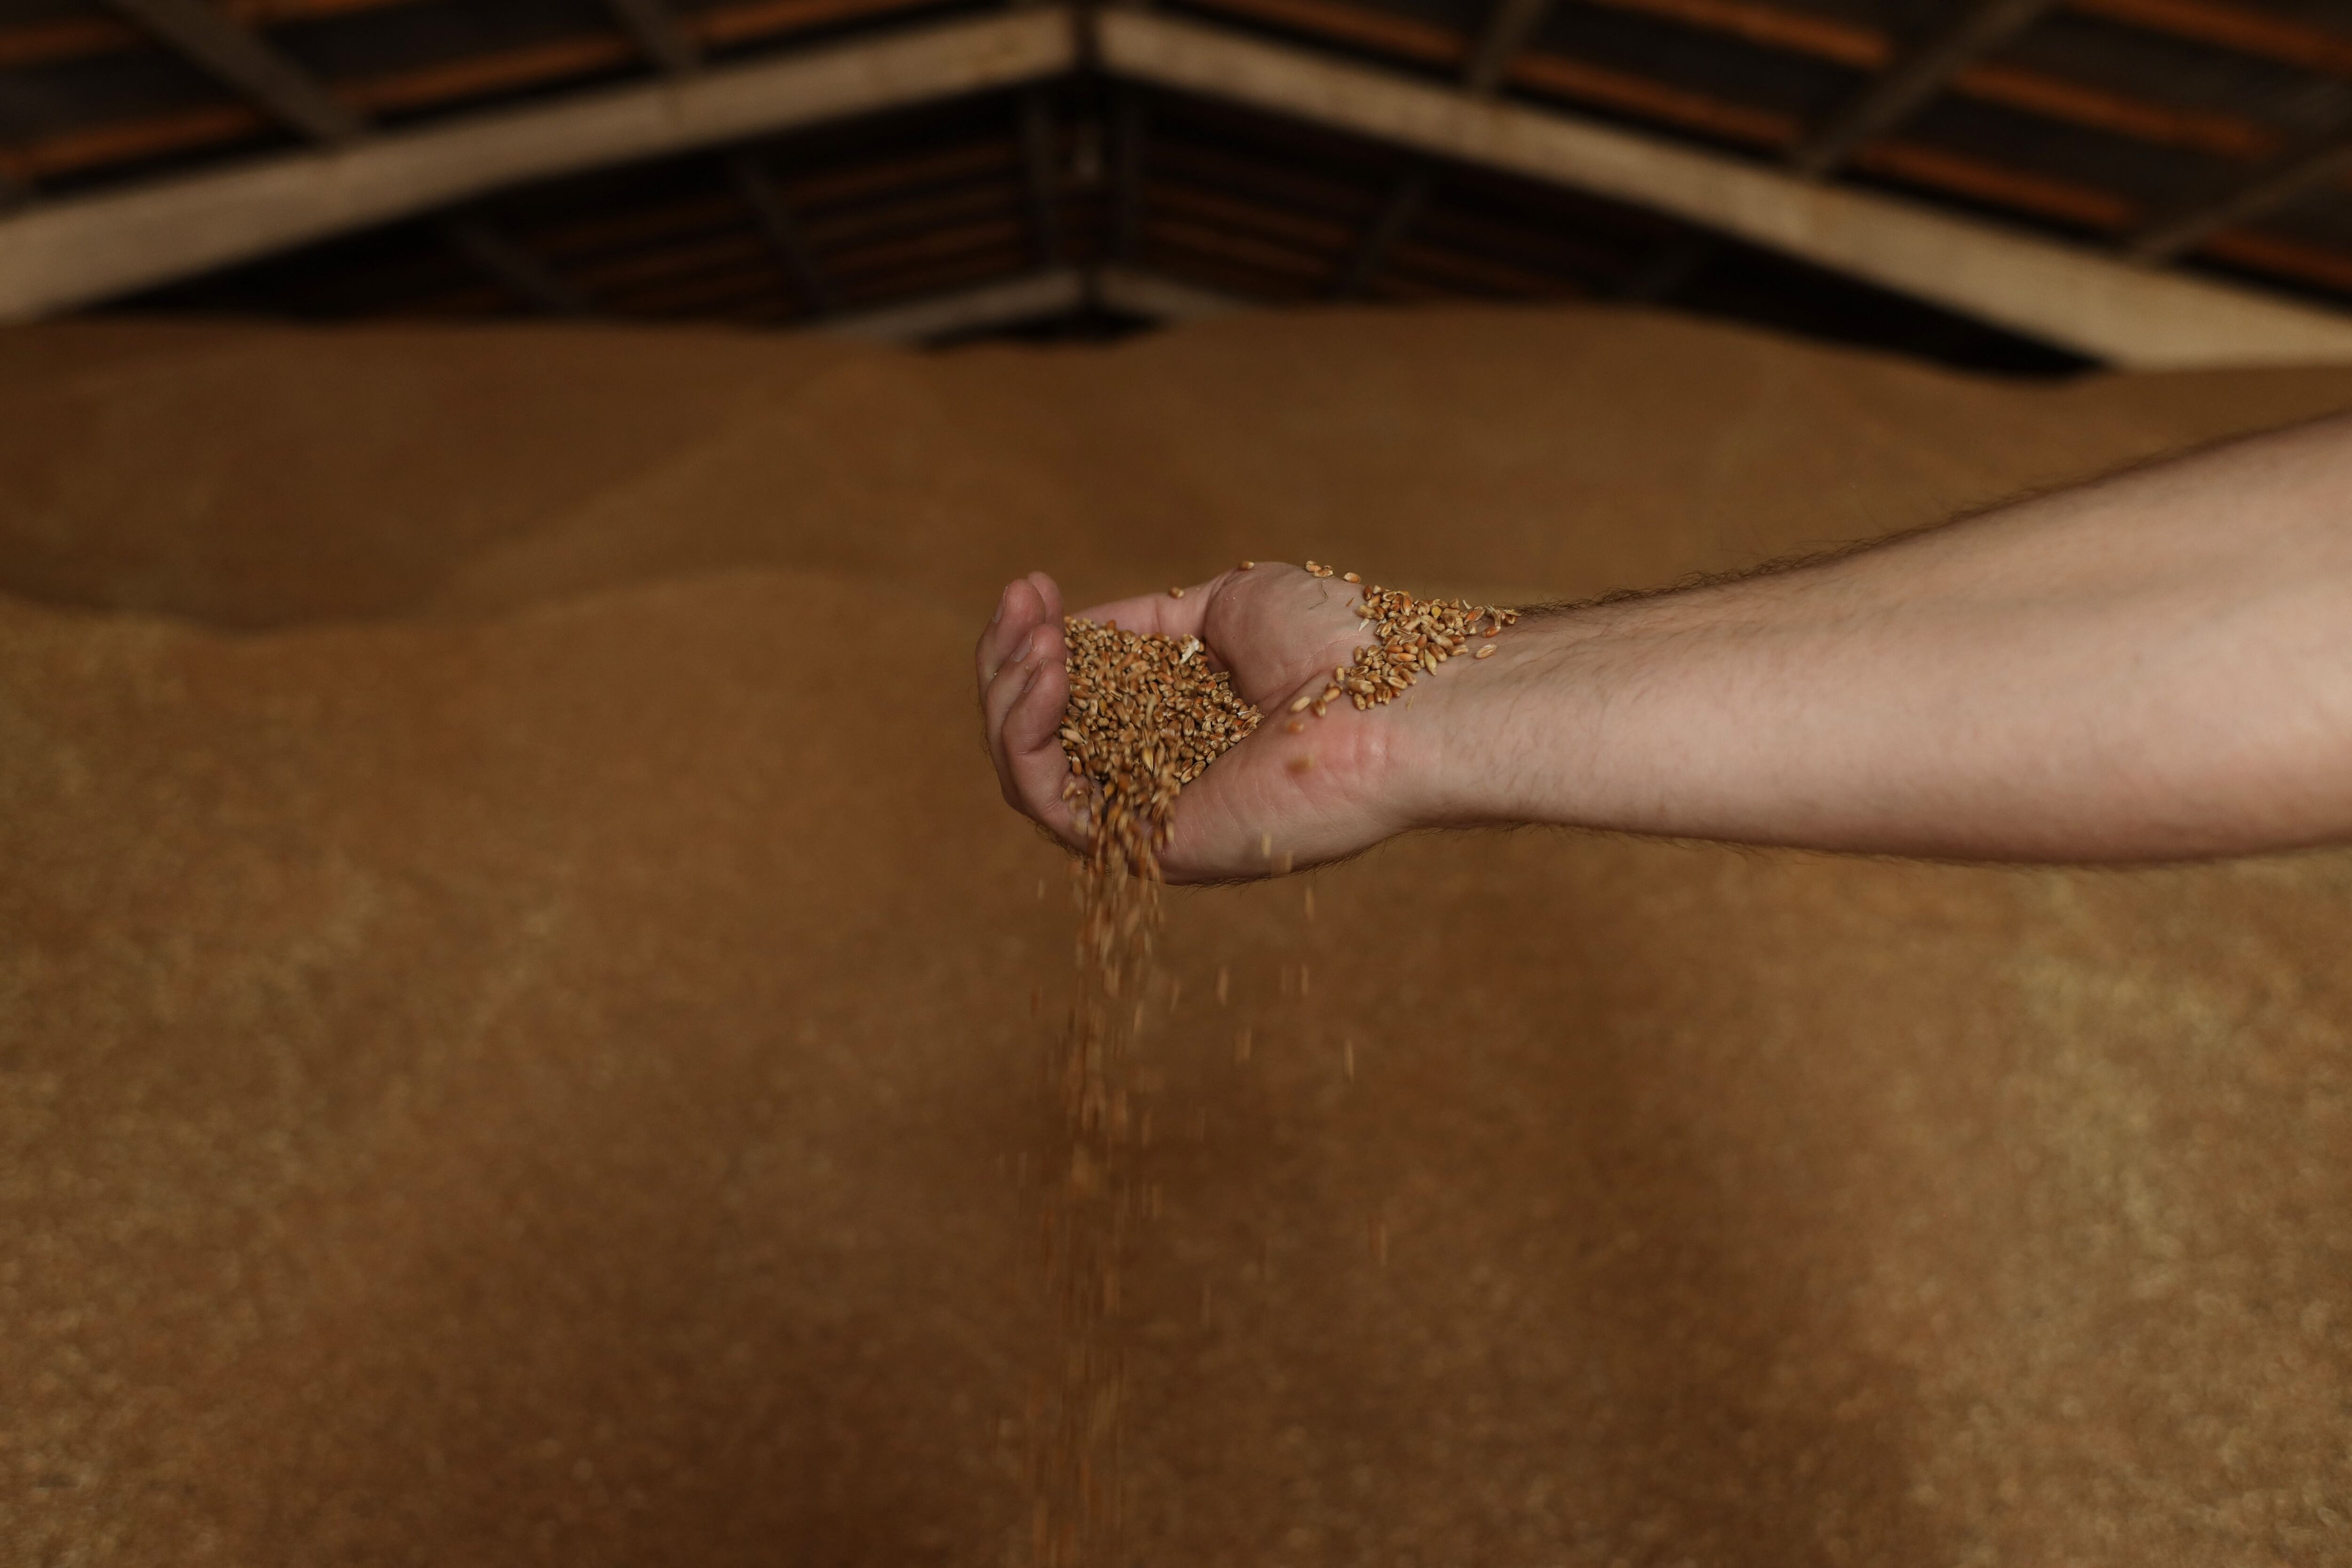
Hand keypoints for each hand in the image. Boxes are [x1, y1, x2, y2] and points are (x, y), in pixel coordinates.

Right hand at [976, 564, 1454, 880]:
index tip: (1032, 588)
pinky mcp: (1150, 850)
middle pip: (1036, 738)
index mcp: (1175, 729)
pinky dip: (1027, 738)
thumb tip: (1081, 626)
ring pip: (1029, 773)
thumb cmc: (1341, 643)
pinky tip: (1047, 676)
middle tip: (1020, 605)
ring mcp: (1151, 819)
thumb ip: (1151, 624)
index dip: (1034, 645)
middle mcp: (1157, 780)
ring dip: (1007, 698)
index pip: (1071, 701)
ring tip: (1034, 641)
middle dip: (1006, 664)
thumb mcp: (1227, 606)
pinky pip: (1050, 807)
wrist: (1398, 693)